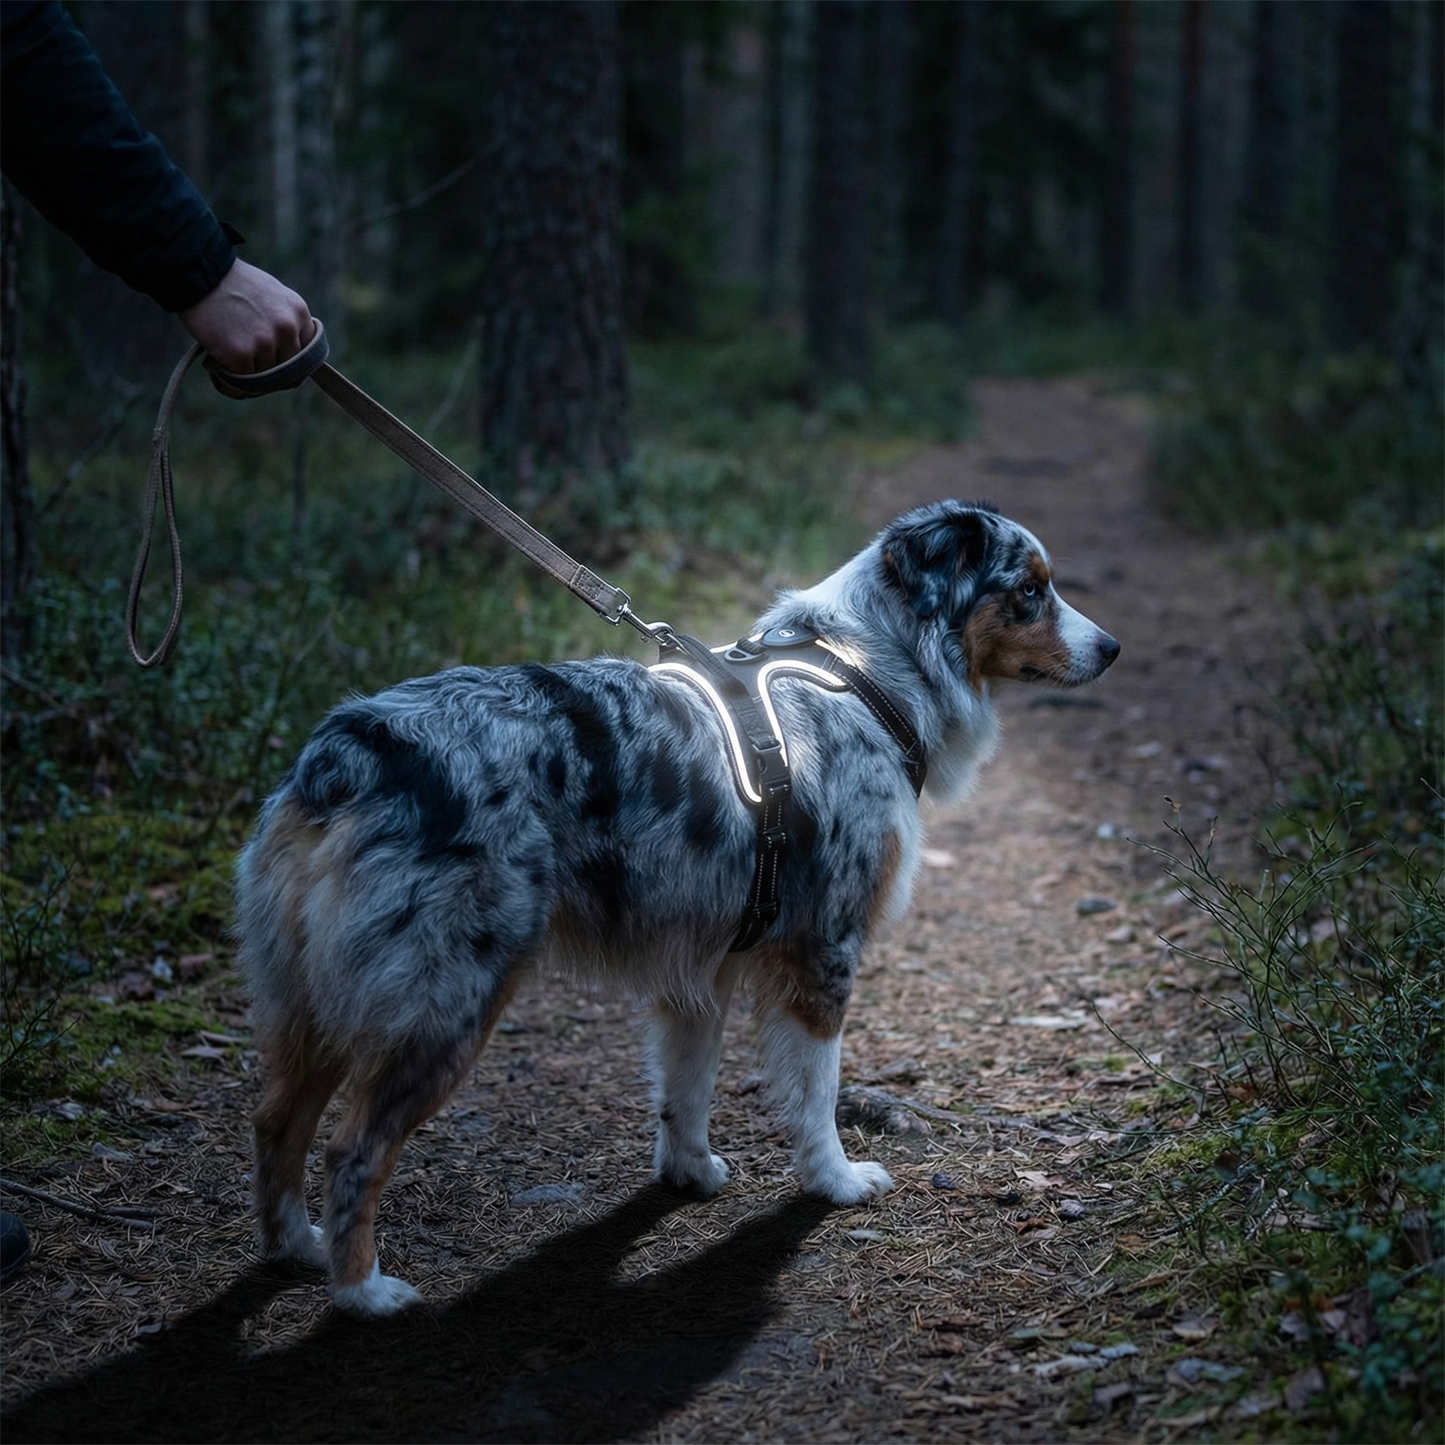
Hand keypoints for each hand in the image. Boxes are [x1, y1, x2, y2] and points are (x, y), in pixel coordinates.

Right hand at [179, 258, 314, 372]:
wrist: (198, 272)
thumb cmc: (234, 283)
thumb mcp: (274, 295)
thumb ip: (288, 321)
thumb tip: (295, 352)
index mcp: (298, 313)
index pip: (307, 353)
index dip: (292, 360)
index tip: (278, 361)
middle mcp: (286, 329)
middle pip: (290, 369)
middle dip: (273, 369)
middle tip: (254, 362)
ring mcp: (264, 343)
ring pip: (267, 375)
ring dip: (251, 369)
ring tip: (232, 349)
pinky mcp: (240, 354)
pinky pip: (244, 378)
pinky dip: (232, 371)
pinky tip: (221, 356)